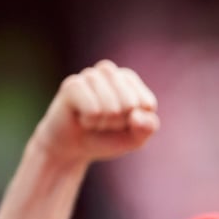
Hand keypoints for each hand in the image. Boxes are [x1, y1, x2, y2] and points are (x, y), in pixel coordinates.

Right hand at [34, 59, 159, 164]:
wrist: (70, 147)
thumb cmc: (105, 137)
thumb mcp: (134, 139)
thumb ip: (147, 128)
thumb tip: (137, 116)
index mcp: (129, 79)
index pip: (147, 104)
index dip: (135, 122)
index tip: (121, 122)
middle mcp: (109, 71)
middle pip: (130, 104)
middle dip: (119, 122)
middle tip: (103, 122)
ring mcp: (89, 75)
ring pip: (112, 108)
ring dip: (103, 123)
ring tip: (92, 119)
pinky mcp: (72, 85)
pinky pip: (94, 110)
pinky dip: (90, 122)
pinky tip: (81, 118)